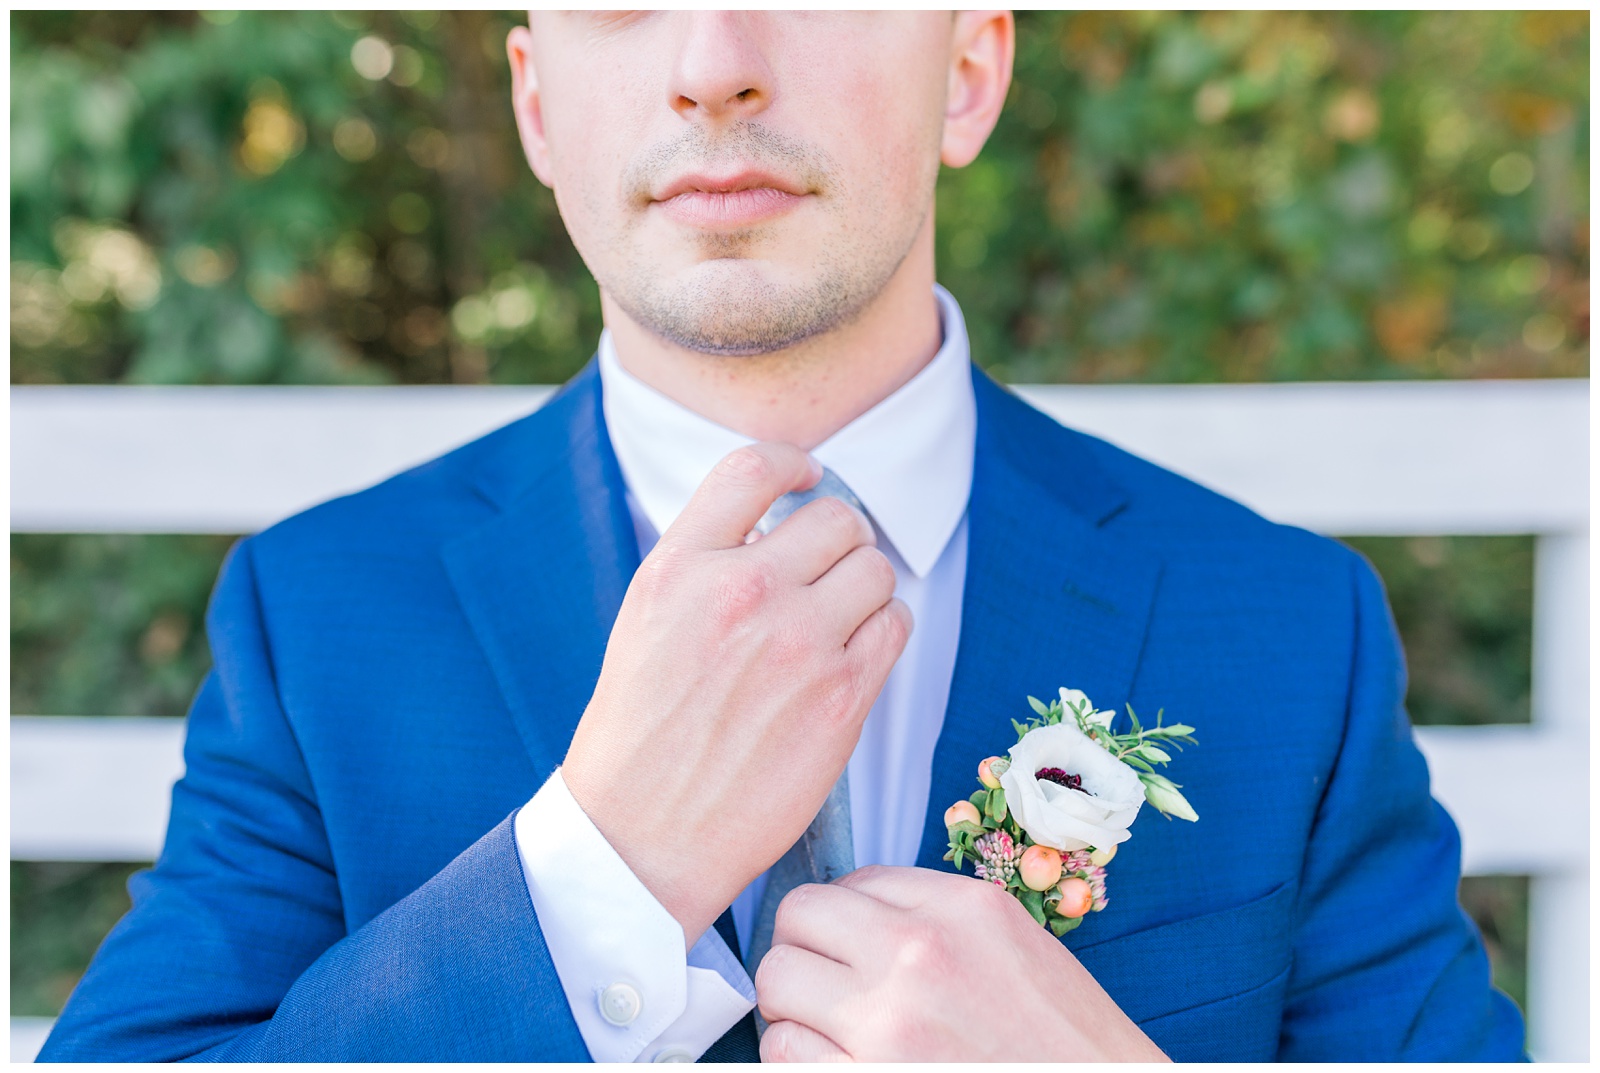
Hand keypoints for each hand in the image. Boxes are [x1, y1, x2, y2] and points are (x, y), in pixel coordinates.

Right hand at [562, 442, 911, 945]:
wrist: (644, 834)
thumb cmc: (642, 732)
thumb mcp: (647, 619)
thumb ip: (704, 561)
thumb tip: (773, 521)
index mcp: (680, 567)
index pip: (754, 467)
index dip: (794, 463)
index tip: (806, 478)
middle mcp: (741, 592)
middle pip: (836, 516)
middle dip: (838, 538)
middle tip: (826, 569)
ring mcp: (798, 642)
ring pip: (875, 566)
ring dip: (864, 585)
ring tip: (838, 617)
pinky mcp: (842, 695)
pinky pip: (896, 623)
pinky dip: (882, 628)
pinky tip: (853, 652)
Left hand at [754, 865, 1168, 1061]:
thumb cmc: (1063, 1038)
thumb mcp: (1012, 942)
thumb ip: (935, 914)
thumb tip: (856, 907)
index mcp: (961, 908)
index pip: (851, 880)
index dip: (842, 915)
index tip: (849, 944)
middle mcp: (918, 953)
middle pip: (796, 918)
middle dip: (802, 948)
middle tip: (822, 980)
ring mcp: (888, 1023)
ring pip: (776, 984)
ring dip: (793, 1006)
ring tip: (829, 1026)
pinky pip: (782, 1052)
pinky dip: (795, 1057)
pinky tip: (835, 1061)